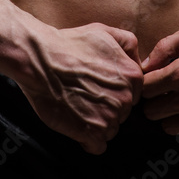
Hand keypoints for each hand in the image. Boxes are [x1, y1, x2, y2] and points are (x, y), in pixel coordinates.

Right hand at [16, 23, 143, 154]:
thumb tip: (137, 61)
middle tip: (85, 95)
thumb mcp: (104, 32)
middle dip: (107, 107)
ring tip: (78, 108)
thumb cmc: (69, 44)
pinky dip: (88, 140)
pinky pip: (98, 146)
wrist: (40, 60)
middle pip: (122, 113)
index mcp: (132, 76)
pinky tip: (77, 125)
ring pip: (111, 129)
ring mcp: (108, 117)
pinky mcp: (91, 133)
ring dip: (97, 123)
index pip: (133, 95)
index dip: (115, 91)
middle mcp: (125, 99)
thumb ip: (128, 43)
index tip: (98, 86)